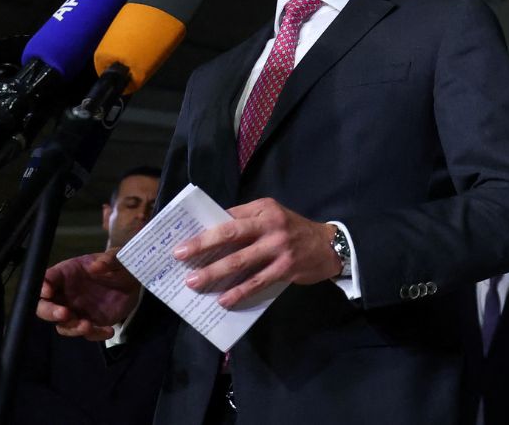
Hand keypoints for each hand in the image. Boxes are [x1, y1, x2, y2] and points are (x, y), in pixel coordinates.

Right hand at [35, 249, 140, 340]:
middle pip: (45, 306)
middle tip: (64, 314)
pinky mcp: (89, 322)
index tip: (47, 292)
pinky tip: (108, 331)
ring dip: (72, 328)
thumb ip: (109, 260)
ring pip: (63, 324)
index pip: (47, 278)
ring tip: (87, 326)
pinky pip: (86, 333)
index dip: (42, 286)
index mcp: (67, 273)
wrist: (132, 282)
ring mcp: (75, 310)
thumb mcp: (117, 259)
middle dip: (50, 312)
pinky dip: (95, 334)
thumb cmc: (118, 266)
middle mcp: (65, 293)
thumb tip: (96, 265)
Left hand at [173, 197, 341, 307]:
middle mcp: (271, 224)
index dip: (204, 227)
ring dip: (214, 272)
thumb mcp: (273, 216)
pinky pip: (257, 282)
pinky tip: (224, 300)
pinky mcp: (285, 268)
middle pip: (230, 234)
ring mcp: (279, 247)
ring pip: (240, 261)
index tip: (183, 238)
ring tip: (193, 282)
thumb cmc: (293, 231)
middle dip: (202, 245)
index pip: (228, 216)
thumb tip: (212, 236)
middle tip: (179, 255)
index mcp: (264, 208)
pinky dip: (239, 292)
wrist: (328, 246)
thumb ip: (248, 221)